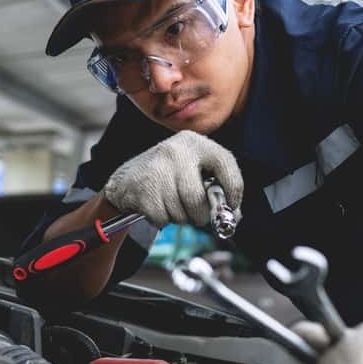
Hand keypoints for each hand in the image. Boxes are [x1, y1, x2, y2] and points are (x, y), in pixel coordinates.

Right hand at [103, 130, 243, 226]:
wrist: (128, 179)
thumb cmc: (171, 178)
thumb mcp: (195, 171)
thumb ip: (218, 190)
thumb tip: (234, 216)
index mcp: (195, 143)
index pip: (225, 163)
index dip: (234, 189)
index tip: (232, 205)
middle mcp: (176, 151)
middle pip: (197, 198)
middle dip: (200, 215)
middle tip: (198, 216)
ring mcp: (157, 168)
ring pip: (180, 211)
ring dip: (181, 218)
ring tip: (174, 206)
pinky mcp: (142, 186)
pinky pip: (162, 217)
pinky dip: (164, 220)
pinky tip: (159, 207)